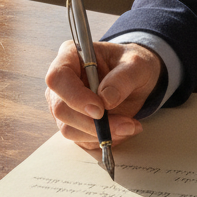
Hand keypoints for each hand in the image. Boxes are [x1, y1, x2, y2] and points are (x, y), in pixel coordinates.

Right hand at [45, 39, 163, 147]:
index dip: (75, 96)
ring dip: (101, 134)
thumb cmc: (133, 64)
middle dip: (93, 123)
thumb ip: (123, 79)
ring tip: (130, 126)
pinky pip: (81, 139)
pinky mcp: (73, 122)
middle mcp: (62, 81)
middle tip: (126, 124)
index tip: (100, 110)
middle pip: (61, 109)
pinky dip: (103, 139)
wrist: (136, 78)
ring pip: (69, 129)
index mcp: (71, 56)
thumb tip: (105, 100)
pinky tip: (123, 130)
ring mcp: (64, 103)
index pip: (58, 78)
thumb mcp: (137, 65)